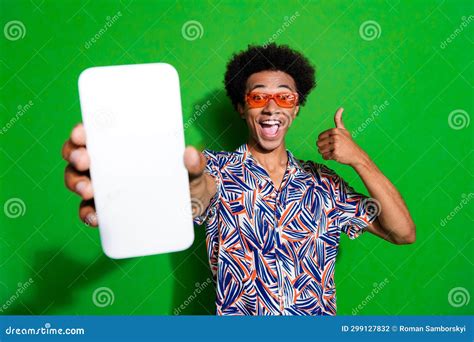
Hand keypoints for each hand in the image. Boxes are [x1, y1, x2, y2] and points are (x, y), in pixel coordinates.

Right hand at [62, 123, 215, 225]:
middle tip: (85, 161)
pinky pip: (89, 210)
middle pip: (79, 156)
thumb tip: (191, 154)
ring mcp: (106, 187)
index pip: (94, 134)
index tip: (82, 133)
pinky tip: (94, 217)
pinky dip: (87, 213)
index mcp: (122, 146)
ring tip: (89, 190)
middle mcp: (108, 164)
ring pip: (78, 181)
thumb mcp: (193, 171)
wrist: (192, 206)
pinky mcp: (109, 209)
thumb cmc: (187, 179)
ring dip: (76, 184)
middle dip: (75, 156)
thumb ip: (196, 163)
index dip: (81, 132)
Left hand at [316, 107, 367, 166]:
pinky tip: (335, 156)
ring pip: (320, 150)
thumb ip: (339, 120)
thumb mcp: (343, 130)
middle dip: (323, 147)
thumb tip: (341, 108)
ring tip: (333, 151)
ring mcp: (335, 146)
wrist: (356, 155)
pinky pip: (324, 156)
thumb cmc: (348, 142)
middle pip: (318, 144)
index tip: (332, 141)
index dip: (324, 140)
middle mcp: (335, 137)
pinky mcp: (335, 154)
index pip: (319, 137)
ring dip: (325, 152)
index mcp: (334, 130)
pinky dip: (328, 157)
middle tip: (332, 148)